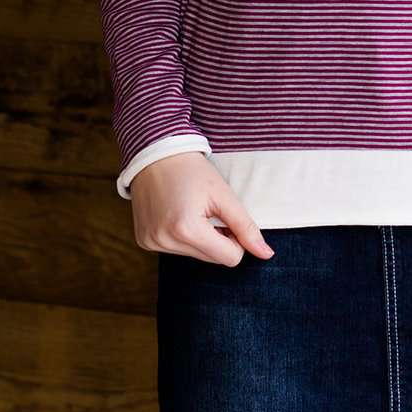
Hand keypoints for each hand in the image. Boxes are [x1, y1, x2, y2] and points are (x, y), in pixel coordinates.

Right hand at [129, 151, 274, 266]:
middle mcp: (166, 241)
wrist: (155, 152)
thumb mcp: (223, 195)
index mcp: (187, 230)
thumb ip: (246, 226)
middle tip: (210, 211)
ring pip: (195, 256)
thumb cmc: (192, 170)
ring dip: (200, 238)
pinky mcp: (144, 241)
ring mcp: (152, 243)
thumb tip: (267, 255)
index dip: (236, 239)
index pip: (230, 258)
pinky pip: (175, 250)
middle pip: (212, 259)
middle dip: (218, 239)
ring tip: (192, 209)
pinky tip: (177, 214)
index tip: (228, 217)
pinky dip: (183, 237)